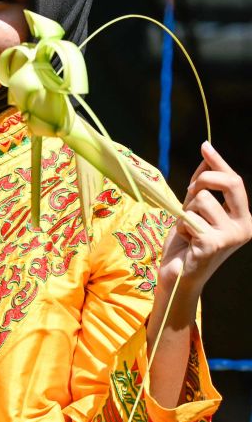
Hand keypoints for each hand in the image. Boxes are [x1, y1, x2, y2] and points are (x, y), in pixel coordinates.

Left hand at [158, 141, 251, 301]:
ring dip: (186, 212)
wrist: (177, 274)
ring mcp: (231, 236)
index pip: (234, 182)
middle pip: (228, 183)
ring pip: (201, 200)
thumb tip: (206, 155)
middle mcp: (244, 226)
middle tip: (188, 193)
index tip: (204, 146)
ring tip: (187, 231)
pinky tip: (186, 242)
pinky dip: (181, 227)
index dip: (219, 162)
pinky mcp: (213, 243)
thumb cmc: (186, 243)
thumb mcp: (194, 209)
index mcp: (242, 216)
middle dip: (203, 180)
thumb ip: (202, 186)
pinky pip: (190, 218)